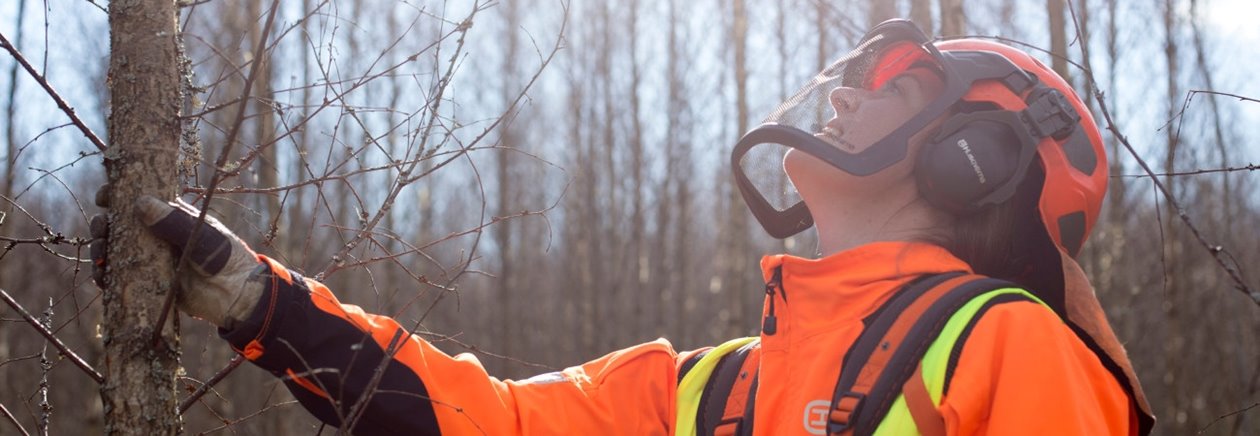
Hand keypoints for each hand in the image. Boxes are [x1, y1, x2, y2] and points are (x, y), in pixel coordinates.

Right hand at [91, 188, 266, 327]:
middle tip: (101, 227)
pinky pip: (119, 276)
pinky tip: (102, 276)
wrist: (236, 296)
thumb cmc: (226, 258)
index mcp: (171, 218)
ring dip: (100, 249)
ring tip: (100, 255)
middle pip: (119, 225)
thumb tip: (140, 202)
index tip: (104, 196)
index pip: (138, 201)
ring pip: (114, 249)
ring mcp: (149, 259)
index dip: (118, 196)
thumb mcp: (202, 235)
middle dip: (103, 224)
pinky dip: (106, 275)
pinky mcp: (147, 282)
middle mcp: (156, 236)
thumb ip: (173, 221)